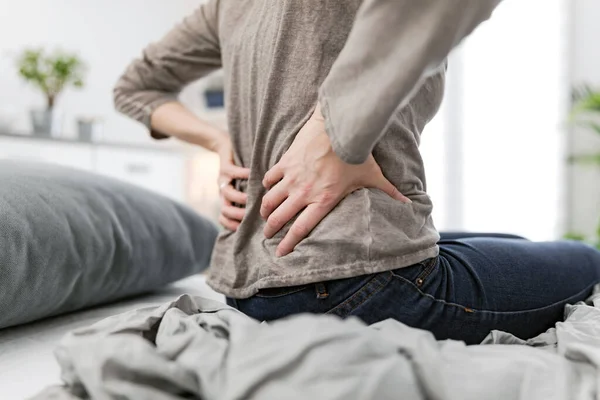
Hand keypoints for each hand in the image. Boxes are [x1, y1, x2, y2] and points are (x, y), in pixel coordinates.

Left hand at [214, 138, 249, 230]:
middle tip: (251, 217)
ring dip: (239, 198)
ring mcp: (222, 179)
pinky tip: (253, 175)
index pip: (224, 218)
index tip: (244, 230)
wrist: (223, 146)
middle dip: (237, 215)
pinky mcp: (225, 166)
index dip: (231, 225)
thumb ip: (250, 198)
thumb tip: (268, 211)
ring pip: (227, 194)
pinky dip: (243, 174)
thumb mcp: (242, 186)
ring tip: (251, 199)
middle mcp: (223, 191)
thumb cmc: (239, 169)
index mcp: (226, 199)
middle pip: (224, 209)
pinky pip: (233, 172)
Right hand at [261, 103, 410, 256]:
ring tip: (264, 215)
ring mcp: (292, 177)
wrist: (339, 126)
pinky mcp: (286, 162)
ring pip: (271, 199)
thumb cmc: (357, 153)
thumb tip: (409, 203)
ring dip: (265, 209)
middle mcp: (304, 192)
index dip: (289, 244)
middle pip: (280, 217)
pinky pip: (270, 177)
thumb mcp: (373, 175)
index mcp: (323, 201)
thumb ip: (389, 192)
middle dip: (271, 229)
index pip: (301, 229)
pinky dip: (267, 184)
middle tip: (267, 235)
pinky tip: (267, 186)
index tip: (280, 253)